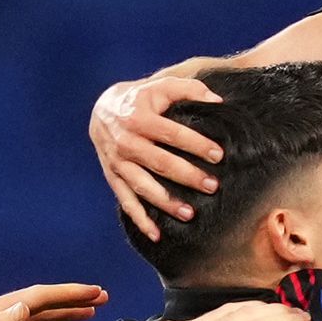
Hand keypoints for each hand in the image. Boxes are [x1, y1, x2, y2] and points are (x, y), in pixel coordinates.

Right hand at [91, 72, 225, 237]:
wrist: (102, 109)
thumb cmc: (141, 99)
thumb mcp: (161, 86)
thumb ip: (189, 89)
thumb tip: (218, 101)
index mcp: (139, 118)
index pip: (172, 133)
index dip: (196, 144)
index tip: (218, 155)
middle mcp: (126, 142)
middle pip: (160, 163)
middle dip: (187, 176)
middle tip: (212, 186)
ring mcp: (118, 162)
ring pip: (143, 187)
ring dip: (166, 202)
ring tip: (190, 214)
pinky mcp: (113, 177)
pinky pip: (126, 202)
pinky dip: (140, 220)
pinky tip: (156, 234)